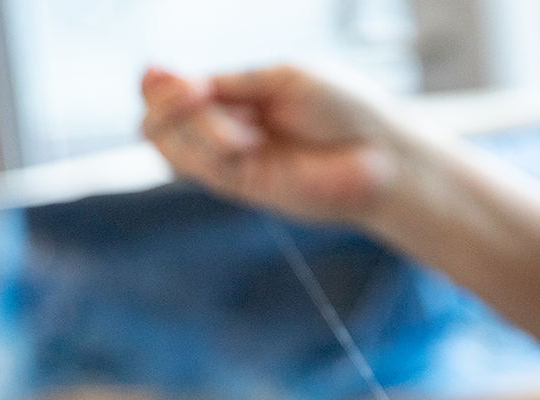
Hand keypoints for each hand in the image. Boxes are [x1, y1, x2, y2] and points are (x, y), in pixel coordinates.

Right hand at [140, 65, 402, 223]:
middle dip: (165, 104)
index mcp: (236, 93)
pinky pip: (199, 170)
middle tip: (193, 92)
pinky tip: (237, 143)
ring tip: (238, 132)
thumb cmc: (344, 108)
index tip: (160, 72)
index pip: (172, 90)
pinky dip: (208, 152)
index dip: (157, 84)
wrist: (382, 155)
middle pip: (160, 120)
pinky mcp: (242, 187)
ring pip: (171, 147)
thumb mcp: (283, 78)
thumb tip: (169, 77)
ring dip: (192, 129)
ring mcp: (231, 159)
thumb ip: (230, 83)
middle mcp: (227, 126)